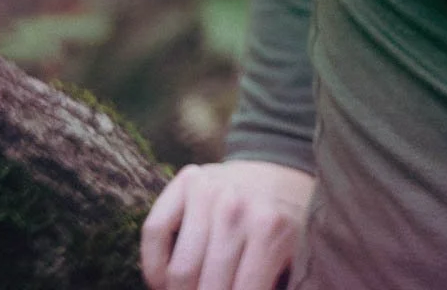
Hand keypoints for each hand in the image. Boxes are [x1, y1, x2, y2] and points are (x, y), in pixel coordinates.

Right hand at [140, 159, 314, 289]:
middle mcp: (237, 207)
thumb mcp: (292, 254)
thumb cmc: (281, 225)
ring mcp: (208, 191)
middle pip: (204, 287)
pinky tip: (165, 281)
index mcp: (269, 229)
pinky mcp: (185, 181)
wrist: (276, 169)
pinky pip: (154, 232)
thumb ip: (271, 284)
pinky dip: (154, 268)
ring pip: (178, 269)